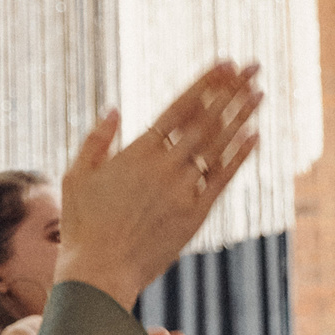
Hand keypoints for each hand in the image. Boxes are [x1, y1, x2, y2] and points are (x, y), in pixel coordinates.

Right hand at [52, 64, 264, 309]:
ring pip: (218, 145)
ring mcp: (182, 191)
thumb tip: (115, 109)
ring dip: (241, 116)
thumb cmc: (81, 226)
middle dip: (231, 90)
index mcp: (136, 153)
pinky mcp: (194, 215)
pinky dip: (240, 156)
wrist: (99, 272)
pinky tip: (254, 136)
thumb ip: (95, 141)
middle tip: (252, 67)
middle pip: (206, 120)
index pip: (180, 108)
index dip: (205, 83)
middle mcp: (164, 167)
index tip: (225, 63)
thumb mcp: (75, 177)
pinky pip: (222, 179)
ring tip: (258, 92)